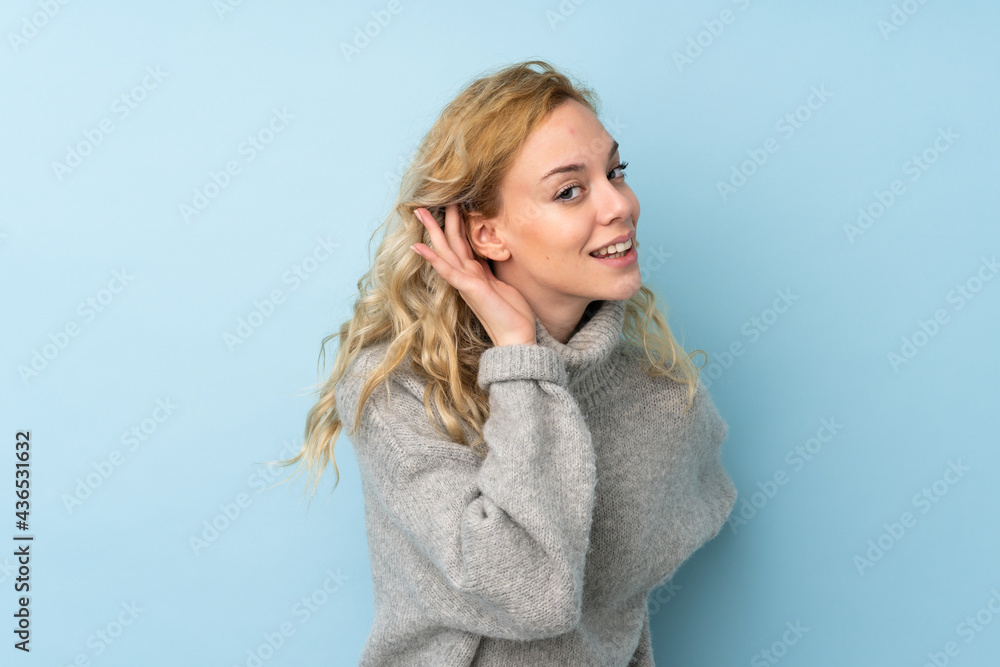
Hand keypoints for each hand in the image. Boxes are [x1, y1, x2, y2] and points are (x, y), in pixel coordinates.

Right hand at [411, 204, 536, 346]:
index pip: (461, 244)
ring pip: (447, 250)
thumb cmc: (513, 314)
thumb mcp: (502, 284)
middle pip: (449, 243)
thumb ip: (490, 270)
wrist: (517, 338)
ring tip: (421, 213)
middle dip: (438, 222)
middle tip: (424, 203)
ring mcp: (466, 282)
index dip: (454, 224)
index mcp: (475, 273)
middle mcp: (467, 276)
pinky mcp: (470, 289)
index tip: (450, 205)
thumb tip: (489, 255)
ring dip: (434, 230)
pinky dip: (434, 258)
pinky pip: (449, 270)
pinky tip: (420, 247)